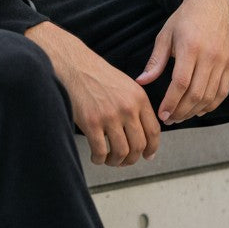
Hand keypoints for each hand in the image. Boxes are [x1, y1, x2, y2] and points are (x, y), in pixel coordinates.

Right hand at [25, 22, 160, 166]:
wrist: (74, 66)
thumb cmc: (98, 76)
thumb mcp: (126, 86)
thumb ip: (137, 106)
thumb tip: (144, 133)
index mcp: (139, 98)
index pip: (153, 131)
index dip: (151, 148)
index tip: (147, 156)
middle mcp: (127, 108)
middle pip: (138, 145)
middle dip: (132, 159)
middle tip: (124, 161)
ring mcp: (110, 116)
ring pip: (121, 152)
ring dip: (116, 162)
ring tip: (109, 160)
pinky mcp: (91, 122)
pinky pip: (100, 151)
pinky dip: (99, 159)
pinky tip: (96, 157)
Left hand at [136, 0, 228, 124]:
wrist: (211, 4)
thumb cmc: (184, 19)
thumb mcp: (165, 36)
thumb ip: (155, 61)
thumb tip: (141, 82)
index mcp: (190, 48)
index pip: (180, 83)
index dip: (171, 102)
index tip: (162, 114)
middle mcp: (209, 56)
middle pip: (196, 94)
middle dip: (181, 111)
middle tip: (169, 120)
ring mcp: (222, 61)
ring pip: (210, 96)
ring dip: (194, 111)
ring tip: (180, 117)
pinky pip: (223, 91)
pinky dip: (211, 105)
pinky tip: (198, 110)